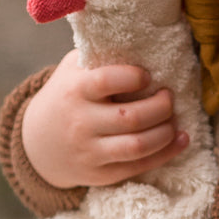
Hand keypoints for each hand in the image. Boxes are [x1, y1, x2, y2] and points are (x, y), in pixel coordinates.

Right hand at [21, 50, 187, 187]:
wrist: (37, 142)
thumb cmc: (66, 96)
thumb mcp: (72, 70)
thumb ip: (100, 57)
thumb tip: (144, 44)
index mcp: (74, 91)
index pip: (107, 81)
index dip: (134, 77)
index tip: (147, 76)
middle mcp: (81, 123)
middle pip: (131, 117)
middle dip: (161, 106)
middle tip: (169, 96)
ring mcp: (90, 151)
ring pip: (137, 146)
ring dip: (166, 132)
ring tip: (174, 119)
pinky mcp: (101, 174)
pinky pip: (139, 166)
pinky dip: (166, 153)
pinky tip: (181, 139)